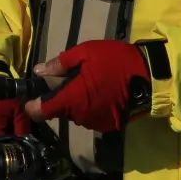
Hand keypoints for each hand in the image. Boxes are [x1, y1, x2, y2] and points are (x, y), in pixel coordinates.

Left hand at [24, 39, 149, 132]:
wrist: (150, 76)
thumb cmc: (115, 61)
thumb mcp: (85, 52)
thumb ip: (60, 64)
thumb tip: (38, 71)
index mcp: (71, 98)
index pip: (42, 111)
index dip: (33, 106)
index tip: (30, 100)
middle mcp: (80, 116)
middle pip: (61, 110)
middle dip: (61, 97)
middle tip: (72, 78)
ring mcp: (96, 123)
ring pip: (77, 113)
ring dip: (77, 102)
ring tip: (91, 83)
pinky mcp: (109, 126)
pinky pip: (92, 116)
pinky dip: (92, 107)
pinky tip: (103, 92)